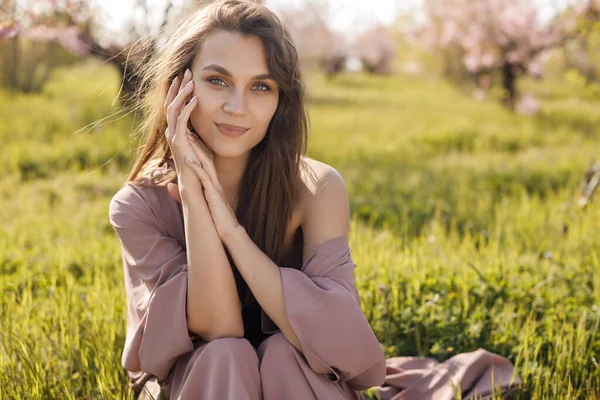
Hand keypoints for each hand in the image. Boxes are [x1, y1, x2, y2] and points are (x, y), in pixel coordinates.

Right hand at [164, 68, 200, 185]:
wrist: (194, 184)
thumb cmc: (199, 167)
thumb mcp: (199, 145)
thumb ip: (197, 134)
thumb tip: (201, 124)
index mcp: (176, 131)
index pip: (174, 106)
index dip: (179, 91)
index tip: (186, 77)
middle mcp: (171, 132)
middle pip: (171, 103)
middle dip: (178, 86)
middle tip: (186, 71)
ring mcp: (173, 136)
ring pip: (174, 108)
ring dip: (182, 94)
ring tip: (191, 81)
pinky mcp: (179, 141)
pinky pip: (182, 120)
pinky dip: (187, 108)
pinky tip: (195, 99)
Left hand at [183, 132, 241, 241]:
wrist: (230, 232)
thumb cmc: (219, 221)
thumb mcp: (204, 205)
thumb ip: (188, 194)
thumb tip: (171, 187)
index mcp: (212, 183)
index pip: (205, 161)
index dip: (196, 147)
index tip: (187, 134)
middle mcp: (215, 181)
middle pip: (205, 156)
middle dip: (195, 141)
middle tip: (186, 127)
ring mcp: (215, 187)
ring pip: (205, 163)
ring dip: (195, 149)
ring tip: (186, 136)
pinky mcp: (213, 194)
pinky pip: (204, 178)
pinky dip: (196, 168)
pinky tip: (187, 159)